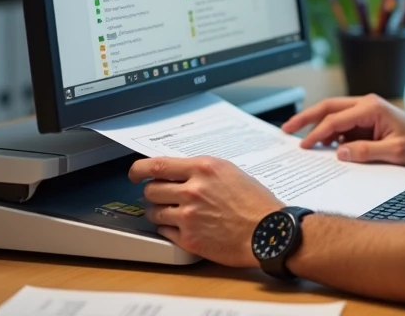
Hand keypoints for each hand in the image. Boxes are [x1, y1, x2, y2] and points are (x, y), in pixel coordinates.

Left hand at [129, 156, 282, 267]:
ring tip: (175, 214)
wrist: (268, 232)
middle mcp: (192, 190)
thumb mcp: (231, 173)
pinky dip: (169, 230)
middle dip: (154, 193)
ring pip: (153, 212)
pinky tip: (184, 228)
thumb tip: (177, 172)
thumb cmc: (256, 203)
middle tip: (162, 197)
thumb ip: (202, 171)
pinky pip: (164, 232)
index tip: (135, 174)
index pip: (156, 165)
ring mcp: (188, 216)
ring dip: (159, 212)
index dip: (138, 170)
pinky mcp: (189, 239)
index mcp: (203, 169)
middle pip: (151, 190)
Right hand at [281, 93, 404, 166]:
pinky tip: (324, 146)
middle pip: (328, 107)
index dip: (316, 133)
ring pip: (333, 114)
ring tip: (303, 143)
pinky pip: (343, 125)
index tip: (303, 146)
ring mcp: (365, 111)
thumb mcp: (394, 153)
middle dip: (306, 117)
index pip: (335, 119)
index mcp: (371, 108)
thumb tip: (340, 153)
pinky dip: (331, 134)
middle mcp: (366, 104)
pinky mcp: (366, 120)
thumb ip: (366, 152)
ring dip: (318, 126)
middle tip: (286, 128)